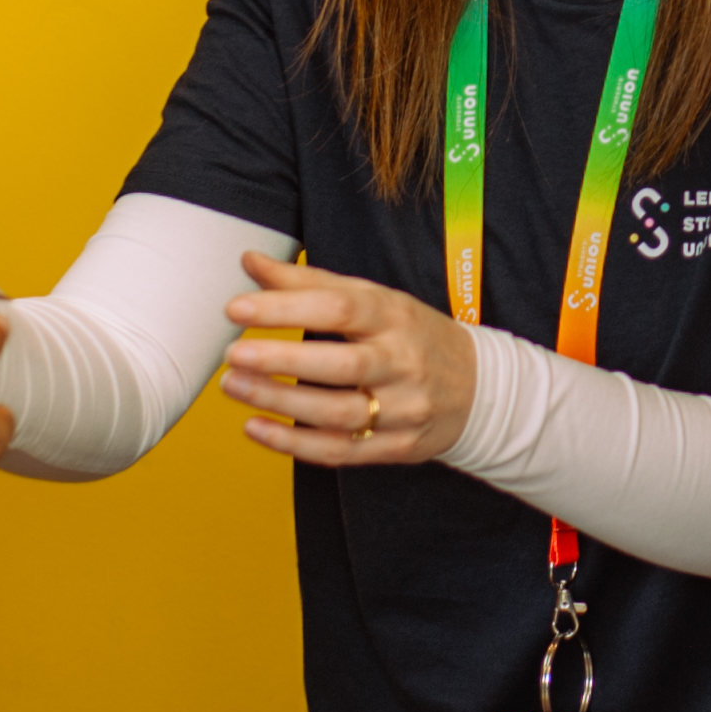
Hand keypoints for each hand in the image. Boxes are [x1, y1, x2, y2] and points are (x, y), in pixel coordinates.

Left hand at [216, 251, 476, 465]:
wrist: (478, 389)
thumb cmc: (411, 335)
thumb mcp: (374, 299)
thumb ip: (310, 283)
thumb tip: (250, 261)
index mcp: (395, 316)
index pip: (339, 307)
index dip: (286, 308)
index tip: (237, 308)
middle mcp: (403, 362)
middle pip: (341, 364)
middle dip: (281, 360)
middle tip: (232, 354)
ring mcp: (403, 409)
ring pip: (338, 412)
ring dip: (279, 402)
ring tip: (233, 387)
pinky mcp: (397, 447)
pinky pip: (341, 450)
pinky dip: (293, 444)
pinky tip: (255, 428)